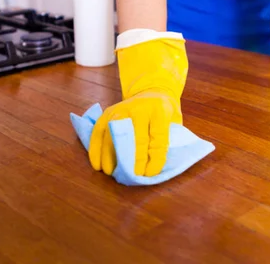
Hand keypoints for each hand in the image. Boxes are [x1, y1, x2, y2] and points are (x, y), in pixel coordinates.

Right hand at [87, 35, 187, 176]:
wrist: (152, 92)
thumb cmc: (164, 114)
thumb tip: (153, 167)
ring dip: (111, 156)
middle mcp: (139, 107)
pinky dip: (96, 149)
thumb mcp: (173, 123)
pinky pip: (99, 131)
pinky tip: (97, 164)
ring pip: (113, 134)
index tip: (150, 173)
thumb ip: (166, 141)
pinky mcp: (108, 112)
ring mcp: (121, 108)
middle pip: (135, 136)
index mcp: (159, 110)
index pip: (158, 137)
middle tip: (132, 176)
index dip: (155, 157)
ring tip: (111, 173)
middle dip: (134, 159)